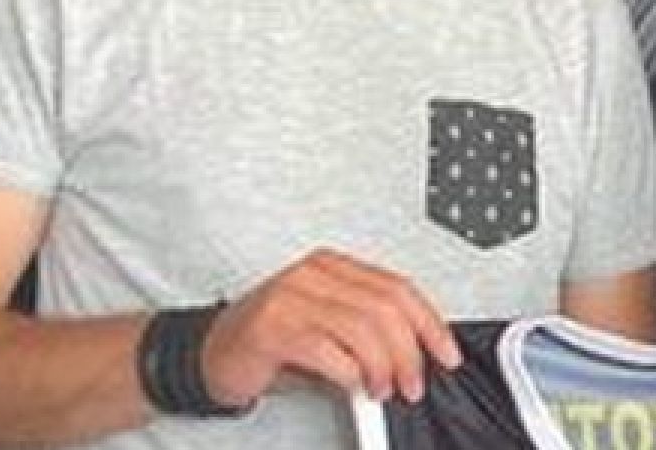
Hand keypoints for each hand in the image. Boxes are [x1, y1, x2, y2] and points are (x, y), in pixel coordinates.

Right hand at [200, 249, 461, 406]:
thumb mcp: (329, 328)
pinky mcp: (271, 327)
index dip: (430, 323)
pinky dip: (349, 374)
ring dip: (382, 367)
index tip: (446, 353)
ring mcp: (290, 298)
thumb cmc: (272, 343)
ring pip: (362, 328)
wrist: (209, 355)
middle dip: (409, 352)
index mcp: (333, 267)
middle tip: (413, 383)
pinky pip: (327, 349)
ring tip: (382, 389)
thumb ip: (369, 331)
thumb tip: (418, 354)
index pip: (398, 288)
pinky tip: (353, 386)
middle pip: (385, 308)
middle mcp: (313, 275)